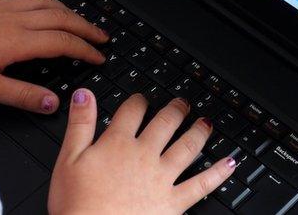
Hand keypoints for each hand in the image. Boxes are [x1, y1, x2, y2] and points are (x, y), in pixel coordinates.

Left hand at [0, 0, 107, 113]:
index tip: (98, 57)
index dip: (84, 49)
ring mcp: (3, 8)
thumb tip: (52, 103)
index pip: (62, 41)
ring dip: (69, 11)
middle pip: (62, 17)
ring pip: (47, 3)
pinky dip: (47, 1)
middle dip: (86, 27)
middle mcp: (14, 19)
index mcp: (16, 40)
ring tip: (82, 21)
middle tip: (103, 36)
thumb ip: (21, 95)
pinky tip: (45, 5)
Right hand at [49, 91, 236, 214]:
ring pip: (187, 147)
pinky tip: (230, 163)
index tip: (142, 98)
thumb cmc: (77, 204)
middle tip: (183, 103)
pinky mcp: (173, 202)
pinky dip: (218, 173)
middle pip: (165, 123)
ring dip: (199, 132)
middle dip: (175, 110)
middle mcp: (144, 155)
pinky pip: (202, 184)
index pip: (132, 111)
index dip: (138, 100)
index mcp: (117, 143)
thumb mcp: (68, 159)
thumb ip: (80, 124)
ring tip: (206, 123)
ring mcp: (161, 178)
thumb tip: (85, 94)